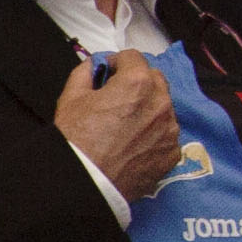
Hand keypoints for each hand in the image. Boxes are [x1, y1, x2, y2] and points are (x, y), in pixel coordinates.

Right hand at [54, 51, 180, 200]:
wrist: (85, 184)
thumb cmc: (77, 143)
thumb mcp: (70, 98)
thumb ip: (85, 73)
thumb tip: (93, 67)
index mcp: (137, 83)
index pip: (133, 57)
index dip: (117, 62)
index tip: (110, 72)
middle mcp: (159, 103)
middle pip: (154, 79)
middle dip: (138, 82)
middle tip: (118, 97)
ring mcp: (169, 129)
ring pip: (163, 107)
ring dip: (148, 108)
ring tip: (126, 124)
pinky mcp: (171, 153)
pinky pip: (166, 134)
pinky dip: (153, 134)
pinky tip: (134, 143)